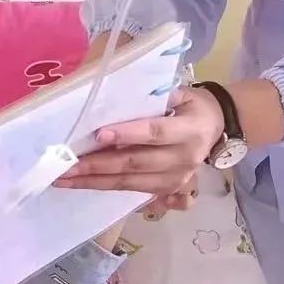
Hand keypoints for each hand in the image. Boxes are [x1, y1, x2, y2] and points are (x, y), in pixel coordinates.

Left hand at [57, 86, 224, 197]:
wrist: (218, 127)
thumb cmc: (192, 105)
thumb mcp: (181, 93)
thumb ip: (153, 98)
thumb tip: (112, 98)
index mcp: (190, 130)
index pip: (154, 133)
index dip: (126, 135)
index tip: (98, 135)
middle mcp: (184, 158)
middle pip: (135, 162)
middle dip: (97, 164)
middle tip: (66, 166)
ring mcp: (177, 179)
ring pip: (129, 182)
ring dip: (94, 181)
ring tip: (64, 179)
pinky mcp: (167, 190)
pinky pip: (131, 190)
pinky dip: (105, 186)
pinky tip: (82, 184)